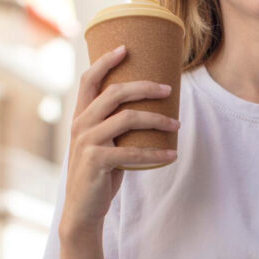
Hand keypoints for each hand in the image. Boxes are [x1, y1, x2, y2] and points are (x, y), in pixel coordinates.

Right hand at [60, 45, 179, 238]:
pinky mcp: (97, 161)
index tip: (126, 49)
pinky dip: (157, 151)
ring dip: (158, 119)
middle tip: (168, 88)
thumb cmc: (100, 173)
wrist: (83, 209)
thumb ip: (116, 126)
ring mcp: (88, 142)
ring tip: (177, 123)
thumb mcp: (104, 144)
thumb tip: (151, 108)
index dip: (106, 62)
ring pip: (128, 118)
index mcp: (81, 117)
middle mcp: (81, 125)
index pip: (89, 80)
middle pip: (115, 93)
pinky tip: (172, 153)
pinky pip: (134, 151)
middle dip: (145, 87)